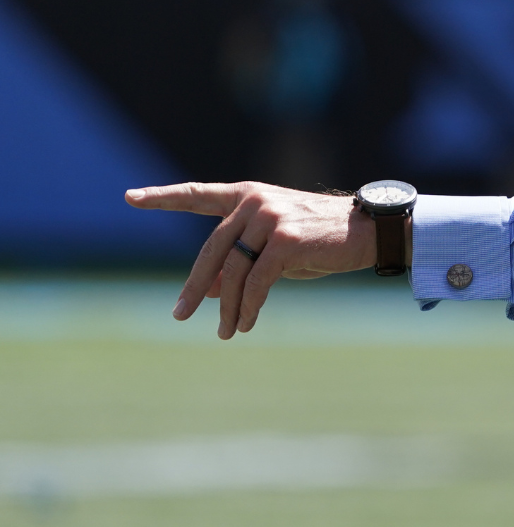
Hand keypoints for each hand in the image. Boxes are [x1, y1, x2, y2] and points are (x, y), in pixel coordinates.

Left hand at [125, 182, 376, 339]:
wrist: (369, 231)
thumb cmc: (321, 240)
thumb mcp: (275, 249)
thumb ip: (242, 262)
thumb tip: (211, 291)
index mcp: (249, 196)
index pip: (200, 195)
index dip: (164, 197)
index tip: (130, 199)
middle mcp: (255, 203)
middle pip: (212, 250)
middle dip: (195, 287)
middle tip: (180, 314)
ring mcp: (270, 220)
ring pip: (234, 271)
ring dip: (226, 307)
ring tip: (223, 331)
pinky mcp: (287, 241)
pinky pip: (257, 282)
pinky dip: (247, 307)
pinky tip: (244, 324)